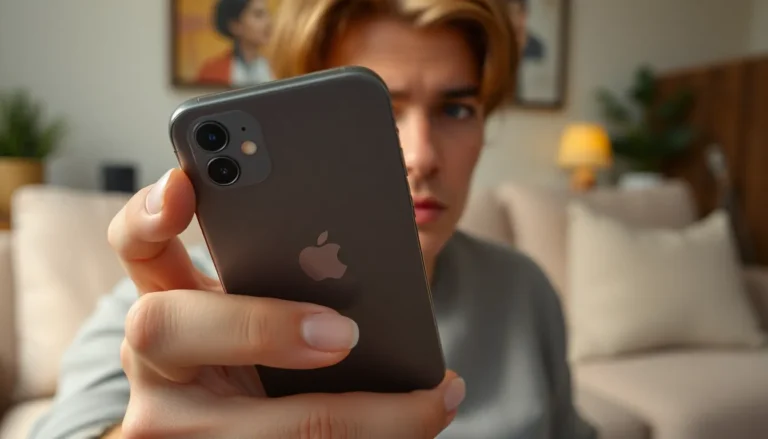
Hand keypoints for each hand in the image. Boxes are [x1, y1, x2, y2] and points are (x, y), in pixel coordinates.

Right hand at [107, 169, 465, 438]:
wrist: (227, 429)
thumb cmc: (256, 353)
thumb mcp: (255, 309)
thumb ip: (281, 281)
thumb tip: (362, 264)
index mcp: (166, 300)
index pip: (136, 245)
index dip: (147, 213)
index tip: (182, 185)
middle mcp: (155, 362)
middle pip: (169, 329)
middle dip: (264, 326)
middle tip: (345, 332)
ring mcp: (174, 424)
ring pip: (262, 428)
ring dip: (368, 416)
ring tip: (436, 398)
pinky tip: (422, 423)